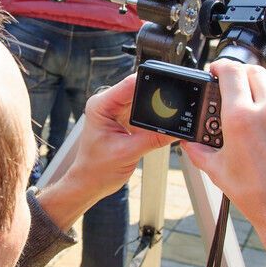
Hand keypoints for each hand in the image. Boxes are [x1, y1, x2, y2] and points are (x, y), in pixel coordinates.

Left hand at [36, 75, 169, 228]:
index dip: (150, 84)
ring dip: (155, 109)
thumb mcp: (128, 153)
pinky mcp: (123, 119)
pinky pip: (143, 112)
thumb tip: (175, 129)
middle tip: (171, 110)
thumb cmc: (96, 169)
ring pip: (143, 100)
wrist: (90, 182)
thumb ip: (153, 138)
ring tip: (166, 120)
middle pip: (138, 90)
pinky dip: (153, 118)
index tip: (168, 88)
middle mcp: (107, 104)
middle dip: (156, 97)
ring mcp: (116, 111)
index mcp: (100, 105)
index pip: (129, 85)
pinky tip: (159, 126)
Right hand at [181, 60, 265, 266]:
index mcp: (242, 118)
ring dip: (259, 88)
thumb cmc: (259, 197)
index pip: (231, 72)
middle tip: (231, 84)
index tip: (215, 69)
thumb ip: (199, 151)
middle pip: (254, 71)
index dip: (219, 65)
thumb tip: (190, 144)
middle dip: (240, 73)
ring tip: (250, 105)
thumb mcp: (218, 172)